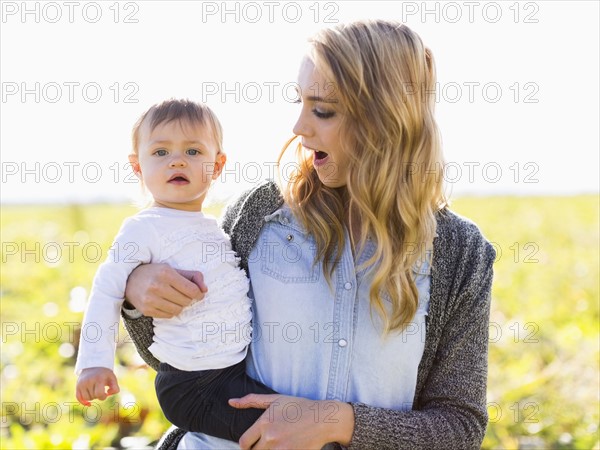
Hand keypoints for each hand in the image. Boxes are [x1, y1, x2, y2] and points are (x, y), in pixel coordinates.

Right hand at [76, 367, 119, 405]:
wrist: (94, 365)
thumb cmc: (105, 374)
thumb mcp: (112, 378)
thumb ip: (115, 388)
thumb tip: (108, 394)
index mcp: (98, 379)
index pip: (99, 394)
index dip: (103, 396)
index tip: (106, 393)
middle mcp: (88, 381)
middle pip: (93, 397)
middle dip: (98, 396)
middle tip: (100, 389)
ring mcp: (82, 383)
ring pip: (86, 398)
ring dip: (92, 397)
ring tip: (95, 390)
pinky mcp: (77, 385)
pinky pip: (78, 398)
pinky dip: (83, 402)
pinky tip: (88, 404)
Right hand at [124, 263, 207, 317]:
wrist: (129, 280)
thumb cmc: (155, 273)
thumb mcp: (173, 269)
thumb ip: (192, 276)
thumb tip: (205, 290)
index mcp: (166, 273)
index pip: (191, 290)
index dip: (198, 293)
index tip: (199, 293)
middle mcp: (157, 286)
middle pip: (186, 301)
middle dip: (188, 299)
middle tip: (183, 294)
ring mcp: (150, 299)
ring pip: (178, 310)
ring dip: (179, 306)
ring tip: (174, 299)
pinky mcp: (146, 310)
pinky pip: (168, 316)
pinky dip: (170, 311)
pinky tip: (165, 303)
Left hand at [229, 394, 354, 448]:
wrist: (323, 419)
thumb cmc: (299, 407)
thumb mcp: (275, 399)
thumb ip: (251, 400)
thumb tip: (230, 402)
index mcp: (264, 422)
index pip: (244, 443)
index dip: (246, 445)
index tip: (251, 444)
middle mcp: (270, 437)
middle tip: (267, 444)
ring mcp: (281, 449)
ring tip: (276, 445)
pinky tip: (285, 447)